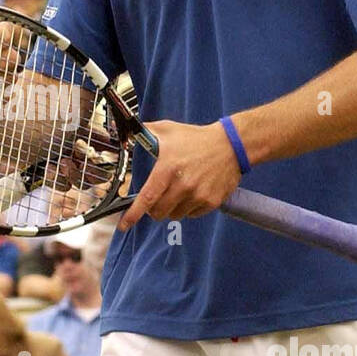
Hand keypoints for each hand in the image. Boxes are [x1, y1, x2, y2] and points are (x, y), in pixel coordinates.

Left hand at [117, 120, 242, 230]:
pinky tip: (193, 192)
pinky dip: (188, 208)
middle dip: (153, 209)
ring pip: (175, 215)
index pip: (147, 198)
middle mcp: (182, 185)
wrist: (231, 145)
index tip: (124, 225)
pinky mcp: (211, 201)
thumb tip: (129, 131)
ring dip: (172, 208)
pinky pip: (192, 214)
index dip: (133, 214)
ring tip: (179, 190)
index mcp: (167, 169)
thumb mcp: (168, 130)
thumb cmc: (197, 138)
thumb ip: (146, 132)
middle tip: (157, 199)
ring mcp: (198, 195)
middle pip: (158, 212)